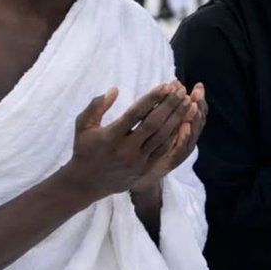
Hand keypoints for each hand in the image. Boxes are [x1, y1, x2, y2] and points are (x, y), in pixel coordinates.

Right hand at [66, 82, 193, 201]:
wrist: (86, 184)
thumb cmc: (85, 149)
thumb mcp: (83, 124)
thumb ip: (97, 105)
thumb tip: (114, 90)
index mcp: (111, 137)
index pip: (136, 114)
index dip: (152, 98)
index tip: (165, 85)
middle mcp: (126, 150)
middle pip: (153, 124)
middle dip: (169, 105)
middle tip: (181, 90)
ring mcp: (137, 161)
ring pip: (162, 137)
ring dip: (176, 118)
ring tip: (187, 102)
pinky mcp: (144, 169)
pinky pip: (163, 149)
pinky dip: (174, 134)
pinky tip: (181, 121)